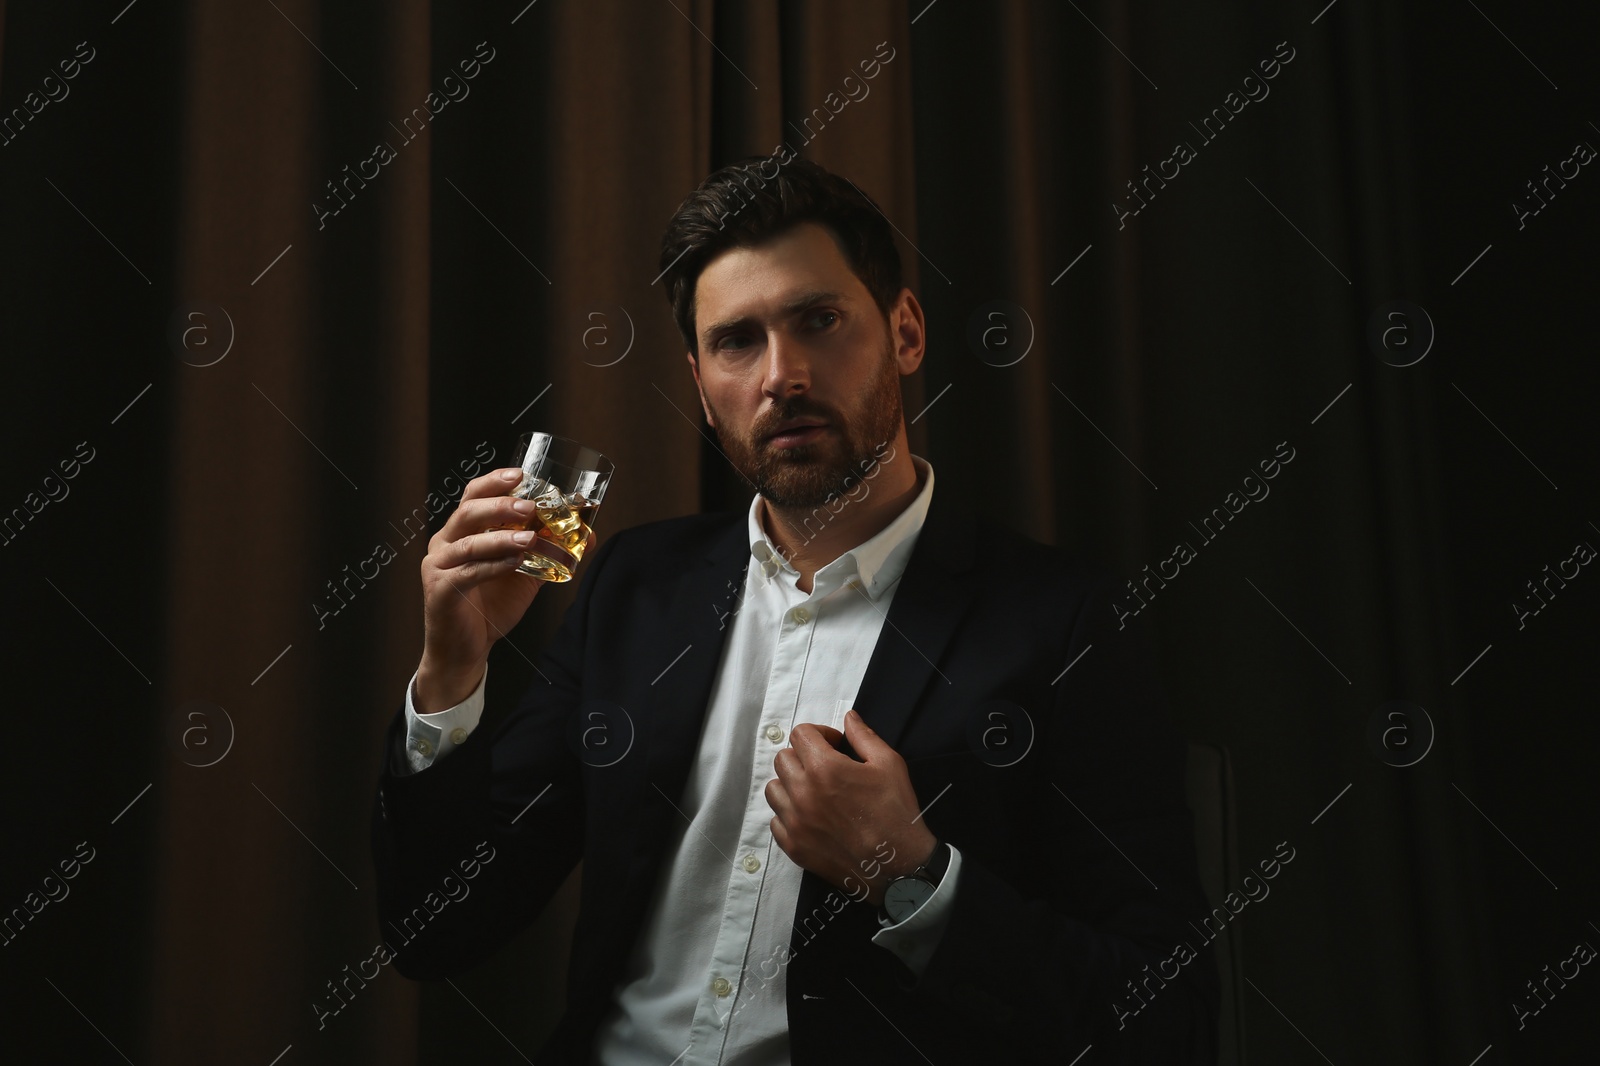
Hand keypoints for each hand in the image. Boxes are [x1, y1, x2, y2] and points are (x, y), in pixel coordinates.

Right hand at [416, 467, 592, 711]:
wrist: (467, 650)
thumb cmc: (490, 607)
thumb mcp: (525, 574)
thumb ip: (548, 551)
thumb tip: (587, 536)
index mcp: (462, 532)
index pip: (473, 496)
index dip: (495, 481)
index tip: (521, 474)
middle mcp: (445, 543)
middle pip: (468, 512)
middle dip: (501, 505)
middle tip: (530, 506)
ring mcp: (439, 566)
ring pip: (469, 542)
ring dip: (502, 537)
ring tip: (530, 539)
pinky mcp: (440, 590)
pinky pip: (468, 572)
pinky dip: (494, 566)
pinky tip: (516, 563)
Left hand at [765, 709, 937, 907]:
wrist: (898, 866)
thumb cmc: (896, 812)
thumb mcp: (889, 764)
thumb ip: (863, 736)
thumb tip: (848, 717)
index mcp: (824, 768)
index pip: (800, 734)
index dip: (820, 734)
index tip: (835, 746)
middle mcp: (802, 793)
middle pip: (783, 759)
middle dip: (804, 757)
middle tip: (826, 768)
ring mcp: (795, 822)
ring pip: (774, 789)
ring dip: (791, 785)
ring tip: (815, 792)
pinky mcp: (793, 847)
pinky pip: (776, 821)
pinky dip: (789, 815)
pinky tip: (811, 817)